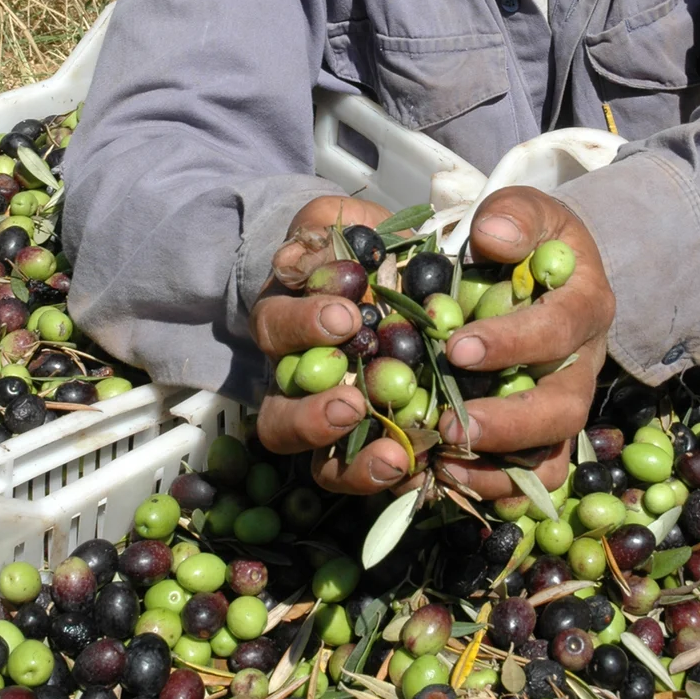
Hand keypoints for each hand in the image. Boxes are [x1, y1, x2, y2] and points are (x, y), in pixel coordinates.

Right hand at [252, 196, 414, 493]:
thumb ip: (324, 224)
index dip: (304, 325)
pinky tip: (421, 467)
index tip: (344, 317)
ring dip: (348, 461)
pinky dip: (387, 476)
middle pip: (279, 413)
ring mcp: (329, 418)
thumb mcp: (344, 221)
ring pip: (315, 459)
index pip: (278, 326)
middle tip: (352, 402)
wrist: (396, 278)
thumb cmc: (367, 249)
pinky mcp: (365, 444)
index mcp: (288, 320)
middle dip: (311, 415)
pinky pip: (362, 474)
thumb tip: (299, 256)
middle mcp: (299, 378)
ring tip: (392, 456)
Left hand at [435, 186, 613, 500]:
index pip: (558, 330)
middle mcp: (584, 363)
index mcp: (585, 305)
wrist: (553, 269)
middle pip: (563, 410)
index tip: (456, 347)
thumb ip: (515, 215)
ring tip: (444, 461)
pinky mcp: (544, 431)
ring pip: (550, 454)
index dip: (512, 343)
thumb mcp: (531, 210)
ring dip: (499, 468)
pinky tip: (448, 478)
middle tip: (450, 424)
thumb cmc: (534, 239)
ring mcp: (565, 402)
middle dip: (507, 422)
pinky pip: (532, 475)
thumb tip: (491, 236)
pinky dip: (496, 487)